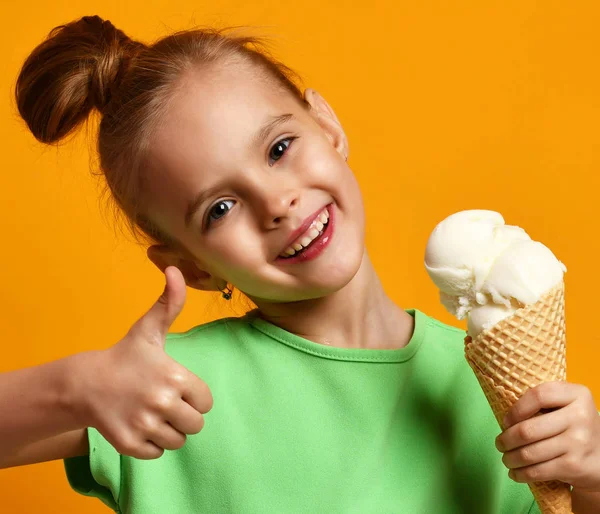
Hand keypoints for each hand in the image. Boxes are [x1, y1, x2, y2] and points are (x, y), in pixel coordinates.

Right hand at [71, 266, 212, 459]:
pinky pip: (157, 453)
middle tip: (163, 402)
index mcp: (175, 377)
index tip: (175, 387)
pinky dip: (151, 444)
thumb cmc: (124, 356)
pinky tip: (139, 425)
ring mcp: (146, 426)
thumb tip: (175, 269)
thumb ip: (170, 303)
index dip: (193, 396)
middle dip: (183, 415)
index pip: (206, 402)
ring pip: (178, 441)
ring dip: (168, 430)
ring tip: (150, 413)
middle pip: (195, 425)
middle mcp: (163, 403)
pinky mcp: (131, 444)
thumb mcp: (149, 329)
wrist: (85, 383)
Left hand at [495, 381, 599, 491]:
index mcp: (577, 395)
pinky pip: (538, 471)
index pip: (538, 396)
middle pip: (528, 430)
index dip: (516, 409)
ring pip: (529, 453)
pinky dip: (521, 474)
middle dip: (506, 440)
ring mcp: (578, 442)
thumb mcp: (567, 405)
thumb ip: (544, 402)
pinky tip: (515, 473)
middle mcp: (580, 416)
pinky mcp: (574, 466)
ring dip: (510, 458)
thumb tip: (506, 418)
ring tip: (506, 458)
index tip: (506, 421)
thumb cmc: (574, 426)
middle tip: (499, 444)